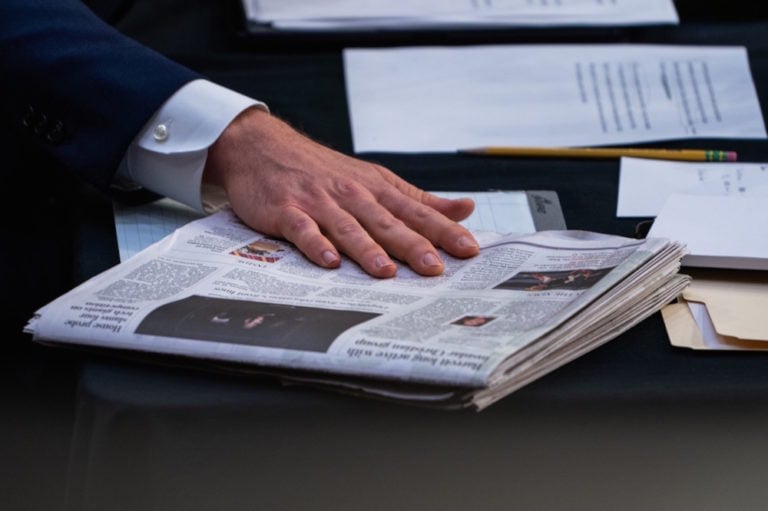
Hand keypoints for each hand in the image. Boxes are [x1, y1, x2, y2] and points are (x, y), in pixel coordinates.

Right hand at [204, 108, 478, 277]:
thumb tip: (465, 209)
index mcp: (378, 190)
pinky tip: (329, 261)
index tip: (469, 249)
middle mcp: (353, 195)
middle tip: (435, 268)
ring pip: (349, 228)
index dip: (444, 231)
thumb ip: (419, 201)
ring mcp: (320, 203)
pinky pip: (303, 229)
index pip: (418, 213)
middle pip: (387, 223)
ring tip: (386, 272)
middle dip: (413, 245)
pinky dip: (316, 244)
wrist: (264, 147)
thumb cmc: (324, 171)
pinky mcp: (288, 211)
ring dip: (367, 249)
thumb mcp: (376, 180)